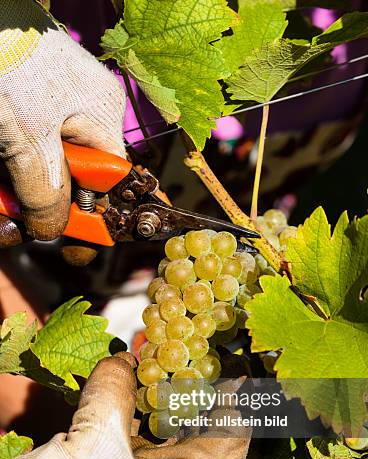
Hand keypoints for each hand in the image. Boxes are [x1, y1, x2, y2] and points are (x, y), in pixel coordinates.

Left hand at [0, 0, 124, 244]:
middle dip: (46, 205)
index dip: (99, 212)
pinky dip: (7, 175)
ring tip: (3, 210)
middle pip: (71, 177)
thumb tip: (52, 231)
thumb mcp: (29, 140)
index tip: (82, 241)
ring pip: (39, 168)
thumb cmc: (6, 63)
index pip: (112, 179)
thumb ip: (46, 191)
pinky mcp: (18, 109)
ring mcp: (45, 109)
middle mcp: (77, 113)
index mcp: (99, 116)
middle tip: (25, 227)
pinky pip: (19, 153)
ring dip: (19, 192)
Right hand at [0, 353, 249, 458]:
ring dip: (165, 400)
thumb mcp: (94, 440)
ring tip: (164, 362)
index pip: (230, 445)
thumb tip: (126, 359)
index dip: (236, 407)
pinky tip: (129, 383)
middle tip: (196, 358)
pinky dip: (135, 410)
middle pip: (199, 437)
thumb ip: (114, 392)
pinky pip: (136, 439)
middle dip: (198, 396)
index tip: (235, 372)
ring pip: (166, 436)